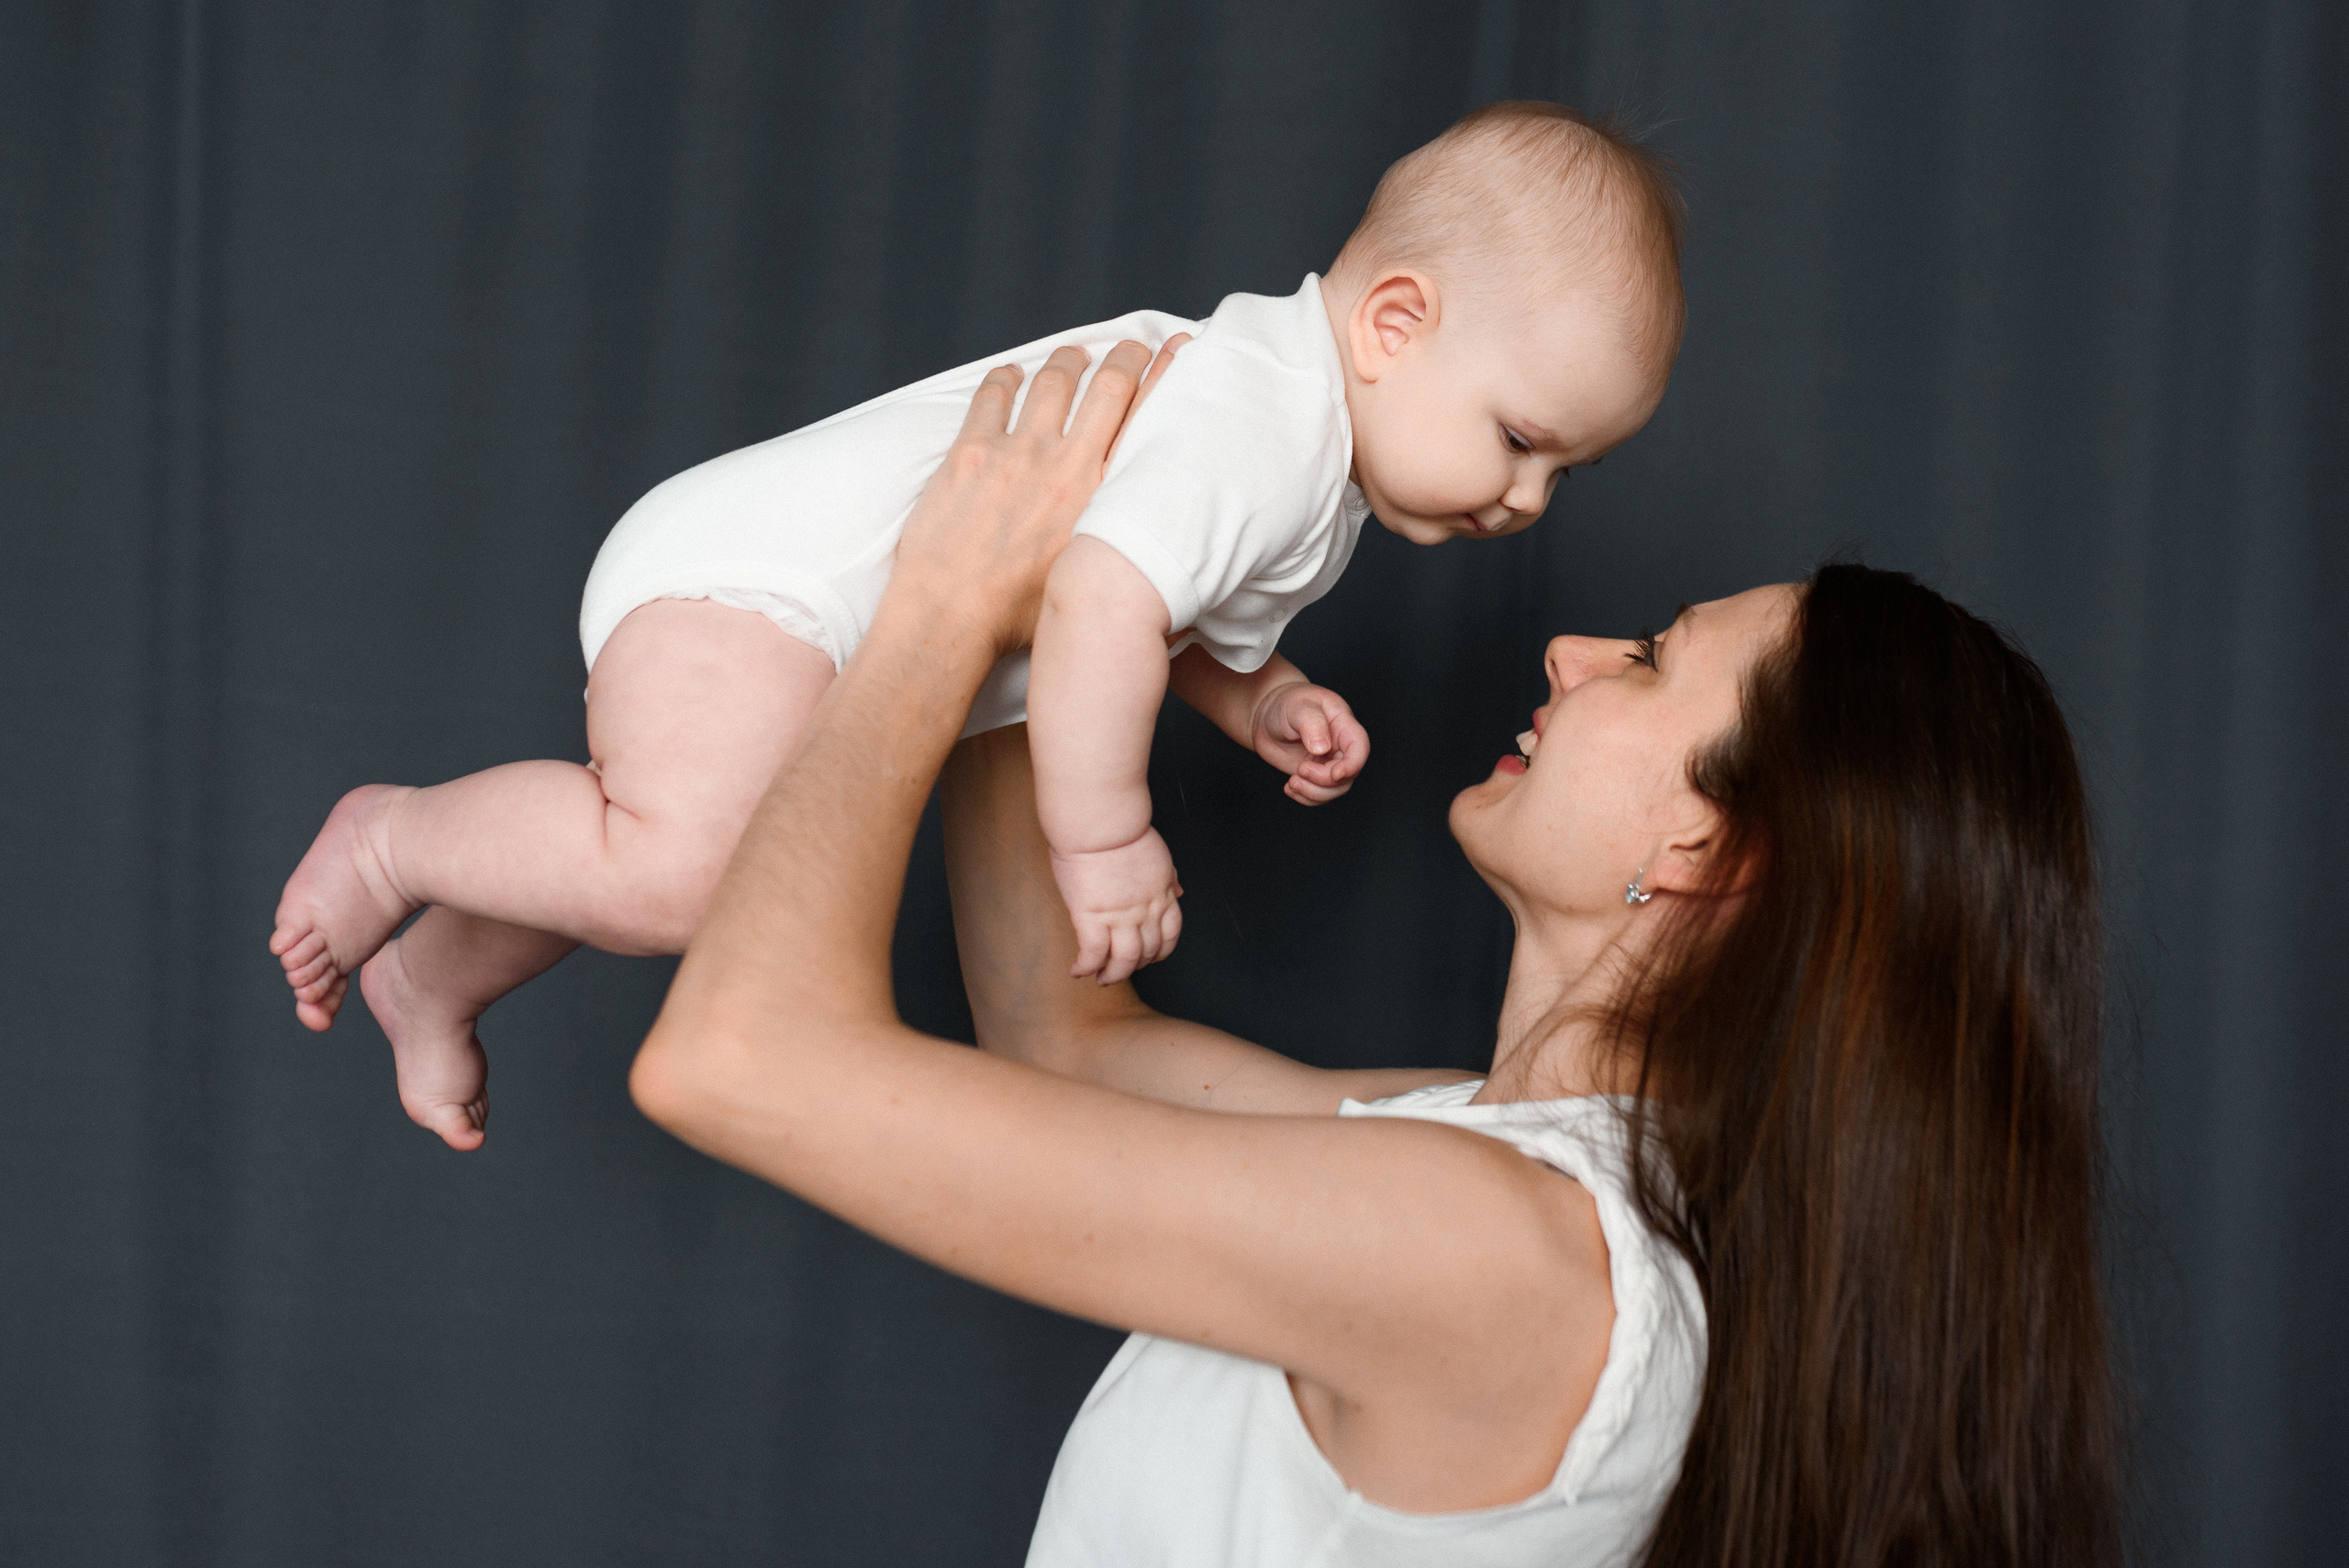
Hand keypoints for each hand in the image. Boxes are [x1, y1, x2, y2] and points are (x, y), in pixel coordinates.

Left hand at [891, 334, 1187, 656]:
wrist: (951, 617)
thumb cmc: (1017, 616)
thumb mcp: (1088, 579)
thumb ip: (1114, 551)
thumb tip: (1143, 559)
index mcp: (1104, 499)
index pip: (1147, 421)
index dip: (1167, 376)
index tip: (1178, 354)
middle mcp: (1068, 466)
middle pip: (1110, 385)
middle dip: (1126, 356)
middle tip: (1131, 347)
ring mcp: (1019, 454)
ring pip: (1054, 382)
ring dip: (1068, 362)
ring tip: (1073, 358)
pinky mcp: (972, 452)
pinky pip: (993, 397)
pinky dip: (1005, 379)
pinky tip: (1009, 376)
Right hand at [1051, 829, 1183, 984]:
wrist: (1100, 822)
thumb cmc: (1122, 829)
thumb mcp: (1158, 854)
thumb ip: (1167, 876)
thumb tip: (1178, 890)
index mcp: (1162, 893)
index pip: (1171, 934)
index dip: (1162, 951)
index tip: (1151, 957)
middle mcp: (1145, 910)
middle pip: (1148, 951)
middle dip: (1137, 967)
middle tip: (1123, 970)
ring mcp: (1119, 916)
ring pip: (1125, 961)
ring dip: (1114, 975)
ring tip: (1102, 978)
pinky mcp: (1091, 915)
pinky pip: (1092, 954)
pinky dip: (1086, 967)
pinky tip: (1077, 971)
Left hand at [1252, 682, 1369, 803]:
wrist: (1267, 714)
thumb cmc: (1286, 703)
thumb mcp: (1298, 706)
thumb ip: (1312, 724)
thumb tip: (1322, 748)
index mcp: (1343, 725)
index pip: (1359, 748)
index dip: (1352, 765)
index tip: (1334, 774)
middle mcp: (1340, 746)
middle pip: (1348, 774)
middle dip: (1324, 780)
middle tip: (1300, 770)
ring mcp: (1328, 762)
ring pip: (1335, 789)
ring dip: (1314, 793)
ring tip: (1292, 782)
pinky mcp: (1315, 774)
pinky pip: (1319, 795)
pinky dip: (1305, 797)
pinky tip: (1290, 787)